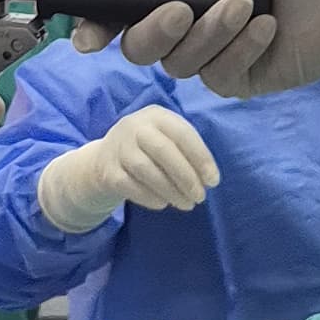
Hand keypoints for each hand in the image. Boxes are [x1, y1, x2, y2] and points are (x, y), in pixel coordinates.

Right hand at [36, 104, 220, 236]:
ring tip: (186, 204)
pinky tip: (163, 203)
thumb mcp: (166, 138)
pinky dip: (150, 197)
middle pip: (164, 151)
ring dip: (171, 191)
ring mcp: (118, 148)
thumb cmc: (149, 148)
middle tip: (200, 197)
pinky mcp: (107, 171)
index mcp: (156, 115)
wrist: (105, 158)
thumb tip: (207, 179)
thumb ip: (186, 151)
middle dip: (186, 177)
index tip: (213, 181)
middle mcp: (134, 126)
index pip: (182, 134)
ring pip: (146, 170)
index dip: (201, 158)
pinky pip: (131, 186)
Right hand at [86, 0, 319, 125]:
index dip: (96, 28)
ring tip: (248, 5)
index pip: (121, 17)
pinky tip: (268, 28)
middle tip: (183, 8)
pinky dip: (242, 48)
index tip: (87, 36)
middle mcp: (185, 29)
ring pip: (178, 64)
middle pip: (139, 48)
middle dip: (155, 29)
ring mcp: (210, 59)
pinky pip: (218, 75)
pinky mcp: (237, 81)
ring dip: (211, 33)